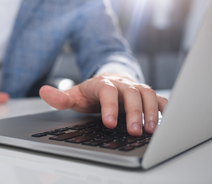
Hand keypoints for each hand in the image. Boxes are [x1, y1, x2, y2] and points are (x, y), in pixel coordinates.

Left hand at [39, 73, 167, 135]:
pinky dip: (164, 107)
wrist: (107, 79)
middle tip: (133, 131)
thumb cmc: (91, 93)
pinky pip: (158, 97)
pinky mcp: (146, 94)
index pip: (106, 91)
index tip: (109, 123)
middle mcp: (121, 84)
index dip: (109, 106)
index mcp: (101, 84)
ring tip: (150, 130)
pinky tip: (166, 119)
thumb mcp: (74, 95)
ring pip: (147, 94)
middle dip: (133, 112)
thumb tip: (44, 92)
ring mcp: (135, 87)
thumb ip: (60, 97)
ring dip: (150, 111)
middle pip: (130, 93)